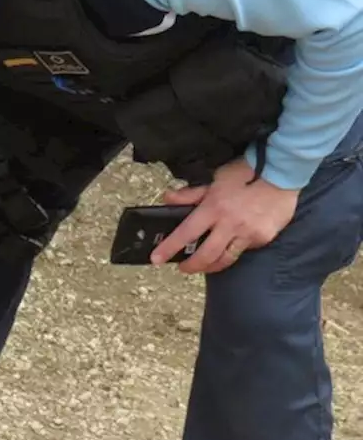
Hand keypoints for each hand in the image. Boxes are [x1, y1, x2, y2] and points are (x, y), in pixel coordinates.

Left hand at [150, 158, 299, 273]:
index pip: (185, 233)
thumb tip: (167, 198)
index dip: (169, 248)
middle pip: (205, 255)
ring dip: (211, 266)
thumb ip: (192, 194)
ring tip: (203, 265)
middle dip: (191, 266)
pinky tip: (230, 246)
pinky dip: (234, 250)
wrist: (284, 172)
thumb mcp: (216, 179)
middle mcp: (230, 223)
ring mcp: (248, 233)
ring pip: (225, 259)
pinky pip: (244, 249)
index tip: (156, 259)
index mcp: (214, 208)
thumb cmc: (247, 172)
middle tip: (183, 268)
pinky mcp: (263, 237)